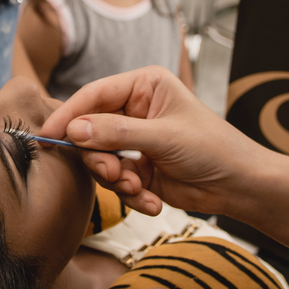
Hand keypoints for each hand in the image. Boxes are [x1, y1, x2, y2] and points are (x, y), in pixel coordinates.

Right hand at [40, 66, 264, 215]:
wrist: (240, 186)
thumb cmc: (213, 148)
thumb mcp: (163, 137)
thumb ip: (116, 134)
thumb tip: (74, 130)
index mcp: (144, 86)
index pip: (94, 95)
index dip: (69, 115)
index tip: (48, 136)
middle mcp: (136, 110)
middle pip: (90, 131)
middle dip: (99, 158)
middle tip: (112, 174)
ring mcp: (135, 142)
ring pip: (100, 160)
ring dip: (116, 180)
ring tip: (138, 189)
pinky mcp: (138, 170)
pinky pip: (116, 182)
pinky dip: (130, 196)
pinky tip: (153, 202)